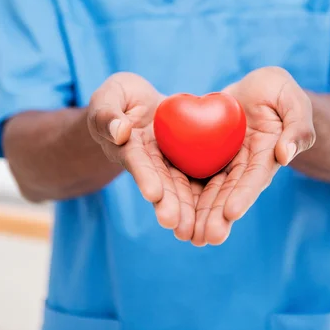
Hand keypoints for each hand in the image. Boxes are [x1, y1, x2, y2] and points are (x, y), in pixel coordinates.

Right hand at [87, 73, 200, 239]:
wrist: (140, 102)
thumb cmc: (119, 96)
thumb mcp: (110, 96)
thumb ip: (108, 113)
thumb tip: (120, 132)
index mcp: (126, 147)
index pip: (136, 161)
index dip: (144, 177)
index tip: (153, 194)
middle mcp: (147, 162)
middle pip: (159, 184)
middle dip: (168, 204)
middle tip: (177, 225)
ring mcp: (167, 164)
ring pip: (179, 187)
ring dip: (186, 210)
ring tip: (196, 233)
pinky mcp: (185, 160)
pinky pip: (198, 175)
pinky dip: (207, 196)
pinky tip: (220, 215)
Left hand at [192, 67, 314, 246]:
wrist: (254, 86)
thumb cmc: (277, 89)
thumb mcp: (291, 98)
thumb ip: (297, 125)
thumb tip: (285, 155)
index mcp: (268, 154)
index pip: (255, 176)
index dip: (244, 194)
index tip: (231, 212)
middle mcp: (246, 164)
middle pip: (231, 192)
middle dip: (218, 215)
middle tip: (205, 237)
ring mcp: (225, 161)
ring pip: (211, 190)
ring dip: (200, 213)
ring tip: (186, 235)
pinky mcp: (207, 153)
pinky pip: (193, 172)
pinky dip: (184, 192)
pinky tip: (170, 209)